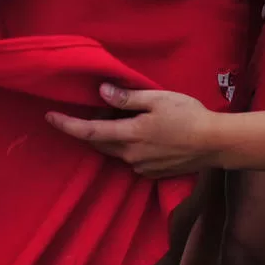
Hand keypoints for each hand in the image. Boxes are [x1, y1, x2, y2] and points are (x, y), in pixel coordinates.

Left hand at [46, 83, 218, 176]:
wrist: (214, 143)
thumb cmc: (188, 115)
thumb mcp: (157, 99)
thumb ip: (127, 98)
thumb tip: (101, 92)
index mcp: (130, 135)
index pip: (90, 132)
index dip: (68, 125)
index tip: (49, 117)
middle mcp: (131, 156)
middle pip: (101, 143)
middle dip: (91, 129)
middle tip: (91, 109)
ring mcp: (142, 167)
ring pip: (117, 150)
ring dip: (113, 136)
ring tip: (125, 117)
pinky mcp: (153, 173)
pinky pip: (132, 158)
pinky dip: (130, 145)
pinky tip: (145, 133)